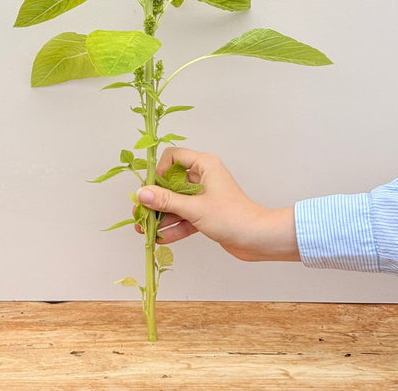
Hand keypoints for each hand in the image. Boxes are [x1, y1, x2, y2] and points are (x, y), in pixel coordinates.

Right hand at [136, 147, 299, 262]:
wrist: (257, 239)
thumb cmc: (231, 217)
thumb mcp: (194, 208)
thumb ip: (165, 201)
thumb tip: (141, 194)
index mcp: (204, 165)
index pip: (173, 157)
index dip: (159, 171)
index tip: (149, 190)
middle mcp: (203, 176)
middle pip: (171, 182)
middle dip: (155, 199)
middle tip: (139, 213)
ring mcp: (204, 195)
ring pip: (176, 202)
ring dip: (162, 215)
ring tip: (145, 230)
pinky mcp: (206, 213)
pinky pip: (185, 216)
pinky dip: (174, 226)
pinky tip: (161, 238)